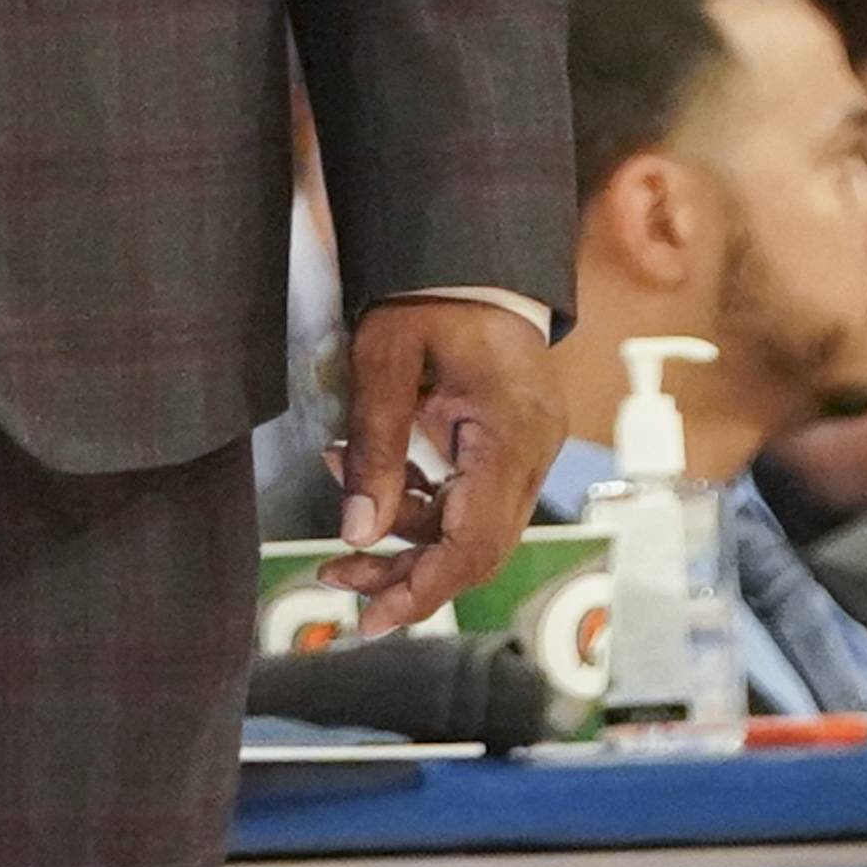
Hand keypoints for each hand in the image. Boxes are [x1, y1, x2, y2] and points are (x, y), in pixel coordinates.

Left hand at [322, 298, 564, 636]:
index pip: (477, 543)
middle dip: (406, 574)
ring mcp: (525, 449)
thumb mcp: (386, 357)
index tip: (372, 619)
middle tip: (337, 584)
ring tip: (335, 525)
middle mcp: (532, 453)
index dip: (424, 588)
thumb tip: (357, 533)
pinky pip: (467, 495)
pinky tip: (362, 474)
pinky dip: (418, 500)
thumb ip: (375, 446)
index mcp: (513, 435)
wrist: (468, 248)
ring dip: (405, 535)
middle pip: (476, 547)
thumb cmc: (429, 290)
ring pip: (469, 527)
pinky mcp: (508, 442)